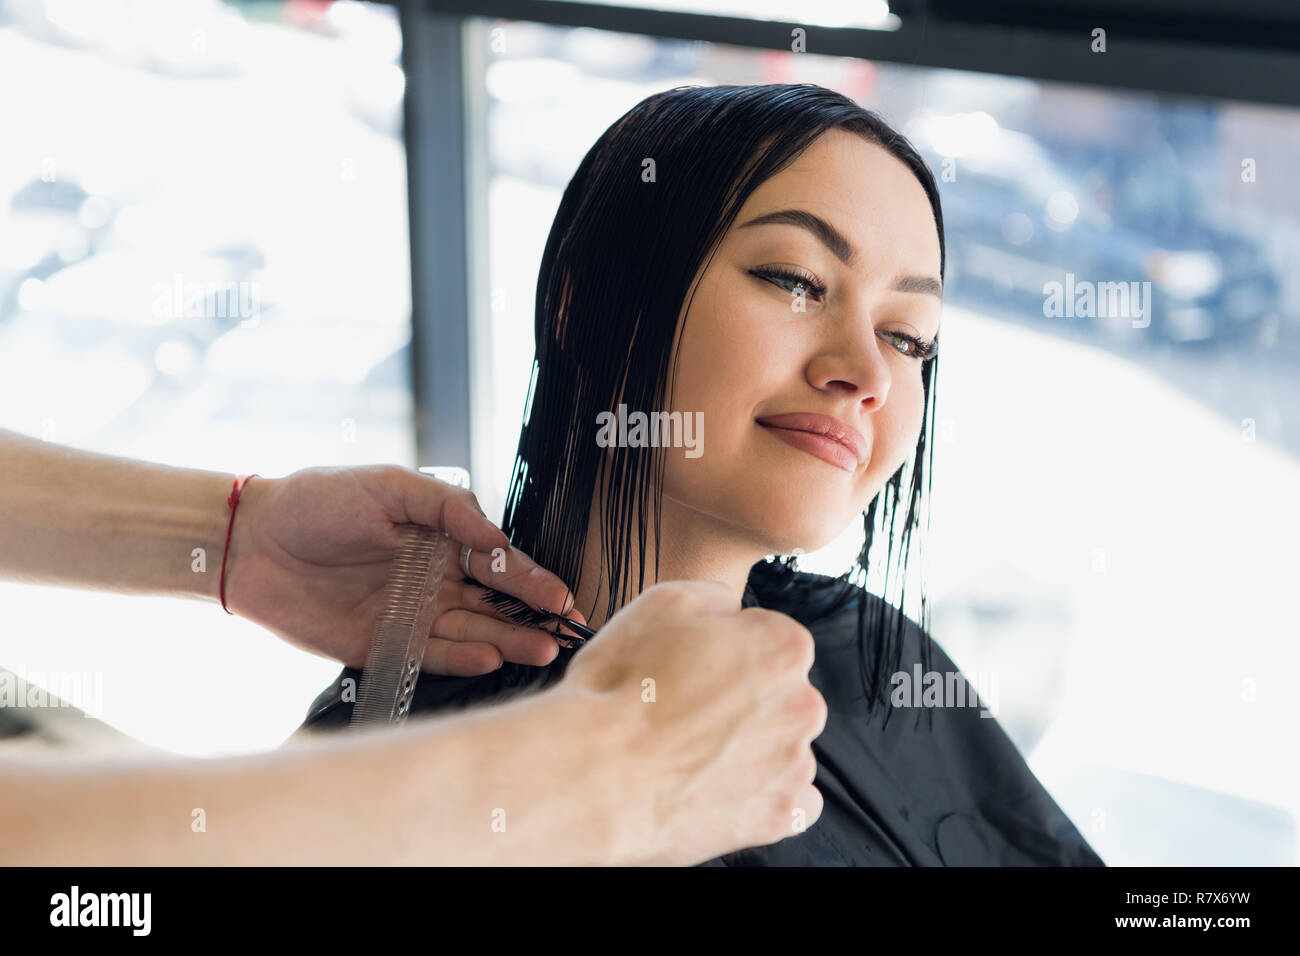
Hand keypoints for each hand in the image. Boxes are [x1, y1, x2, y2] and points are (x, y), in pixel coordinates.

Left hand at [222, 464, 585, 675]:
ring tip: (541, 648)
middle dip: (533, 616)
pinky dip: (461, 658)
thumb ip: (447, 508)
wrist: (250, 541)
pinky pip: (430, 656)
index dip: (532, 578)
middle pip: (495, 602)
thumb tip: (496, 537)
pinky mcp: (382, 646)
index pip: (498, 560)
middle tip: (567, 629)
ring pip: (472, 631)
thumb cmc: (318, 500)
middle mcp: (434, 579)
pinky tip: (489, 656)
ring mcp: (411, 615)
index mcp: (440, 538)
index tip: (561, 595)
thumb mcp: (387, 485)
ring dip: (507, 640)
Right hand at [553, 580, 825, 864]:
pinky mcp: (779, 817)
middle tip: (685, 712)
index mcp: (785, 648)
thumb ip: (719, 599)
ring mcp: (794, 766)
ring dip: (751, 747)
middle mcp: (803, 705)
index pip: (770, 639)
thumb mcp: (664, 602)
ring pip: (782, 747)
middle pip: (780, 695)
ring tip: (691, 756)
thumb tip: (734, 613)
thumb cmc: (620, 687)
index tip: (692, 668)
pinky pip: (792, 801)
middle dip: (743, 700)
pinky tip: (718, 787)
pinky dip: (762, 794)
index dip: (725, 651)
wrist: (592, 774)